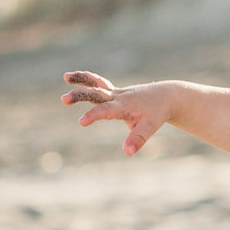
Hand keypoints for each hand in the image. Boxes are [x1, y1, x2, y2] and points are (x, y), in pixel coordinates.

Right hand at [60, 71, 176, 155]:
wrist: (165, 96)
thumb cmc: (157, 112)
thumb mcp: (150, 126)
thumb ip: (138, 139)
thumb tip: (127, 152)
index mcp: (125, 105)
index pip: (106, 110)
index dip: (94, 115)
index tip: (81, 121)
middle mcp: (118, 97)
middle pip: (96, 94)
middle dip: (80, 95)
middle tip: (64, 99)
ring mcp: (116, 93)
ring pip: (97, 84)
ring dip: (81, 80)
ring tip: (66, 76)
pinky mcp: (115, 92)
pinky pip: (99, 84)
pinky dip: (87, 80)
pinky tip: (70, 78)